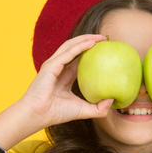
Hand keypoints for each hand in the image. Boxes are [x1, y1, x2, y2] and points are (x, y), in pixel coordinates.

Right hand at [0, 34, 112, 149]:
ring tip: (101, 37)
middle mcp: (58, 68)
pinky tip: (92, 43)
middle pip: (75, 49)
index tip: (105, 50)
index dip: (91, 53)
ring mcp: (53, 65)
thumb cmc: (56, 113)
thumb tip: (113, 101)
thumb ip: (98, 108)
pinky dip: (80, 46)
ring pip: (71, 46)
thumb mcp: (83, 110)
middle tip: (106, 39)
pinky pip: (67, 53)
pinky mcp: (51, 65)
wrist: (38, 115)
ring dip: (86, 39)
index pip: (79, 60)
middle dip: (90, 41)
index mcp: (64, 76)